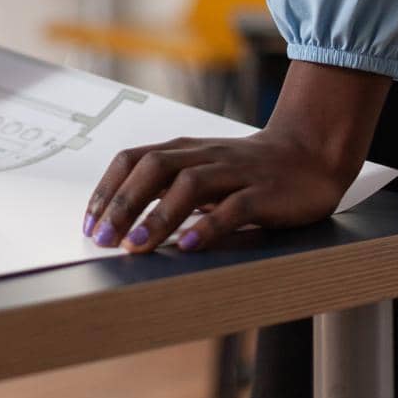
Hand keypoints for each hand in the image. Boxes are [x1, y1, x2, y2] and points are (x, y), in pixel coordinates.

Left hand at [83, 60, 390, 253]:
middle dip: (124, 203)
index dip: (108, 188)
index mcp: (184, 150)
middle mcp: (204, 156)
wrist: (308, 154)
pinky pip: (233, 208)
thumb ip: (169, 189)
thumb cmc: (248, 170)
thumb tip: (124, 223)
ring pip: (189, 186)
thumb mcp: (203, 173)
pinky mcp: (263, 193)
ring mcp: (234, 172)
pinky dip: (208, 227)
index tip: (89, 222)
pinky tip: (188, 247)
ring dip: (159, 215)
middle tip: (103, 238)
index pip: (133, 159)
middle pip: (153, 168)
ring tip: (137, 245)